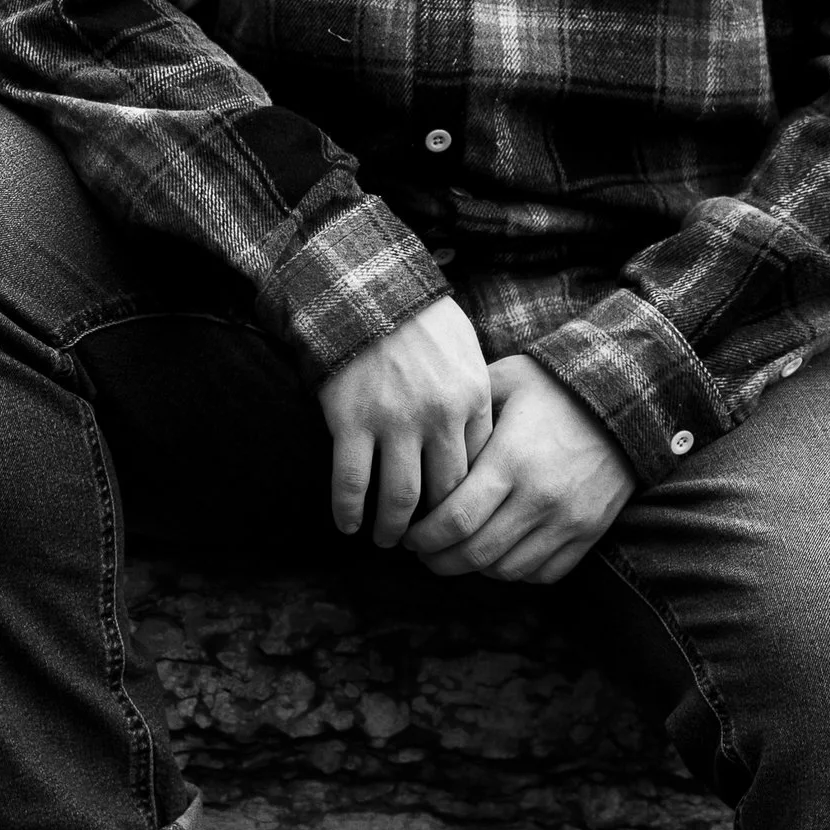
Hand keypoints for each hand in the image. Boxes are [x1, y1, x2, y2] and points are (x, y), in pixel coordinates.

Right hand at [318, 296, 492, 547]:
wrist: (365, 287)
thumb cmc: (420, 317)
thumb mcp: (467, 350)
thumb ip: (475, 395)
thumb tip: (482, 442)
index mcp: (472, 398)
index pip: (477, 467)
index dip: (467, 498)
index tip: (457, 514)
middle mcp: (438, 417)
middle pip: (444, 492)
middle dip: (436, 525)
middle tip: (427, 542)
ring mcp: (394, 422)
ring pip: (400, 498)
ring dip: (393, 529)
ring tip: (388, 541)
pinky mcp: (351, 422)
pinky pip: (351, 482)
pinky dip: (349, 511)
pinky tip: (348, 526)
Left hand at [406, 355, 634, 585]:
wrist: (628, 401)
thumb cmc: (557, 387)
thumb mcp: (508, 380)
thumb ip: (465, 407)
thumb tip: (423, 429)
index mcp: (512, 460)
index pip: (456, 519)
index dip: (424, 536)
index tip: (410, 535)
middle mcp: (540, 497)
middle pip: (476, 552)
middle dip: (440, 560)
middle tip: (424, 553)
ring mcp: (568, 519)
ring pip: (507, 569)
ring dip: (475, 569)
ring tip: (458, 553)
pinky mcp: (589, 532)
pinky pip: (543, 573)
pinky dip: (516, 572)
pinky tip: (499, 552)